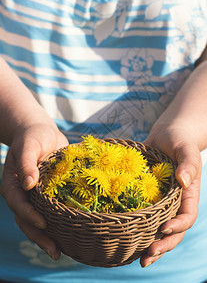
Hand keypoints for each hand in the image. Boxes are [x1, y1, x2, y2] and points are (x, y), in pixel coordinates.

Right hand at [0, 123, 68, 259]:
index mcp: (14, 184)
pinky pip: (51, 212)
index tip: (44, 223)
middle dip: (39, 236)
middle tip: (54, 251)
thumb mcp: (29, 145)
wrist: (42, 133)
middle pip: (27, 219)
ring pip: (37, 220)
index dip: (29, 215)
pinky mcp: (48, 195)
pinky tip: (69, 234)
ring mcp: (35, 197)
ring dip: (47, 236)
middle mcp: (23, 194)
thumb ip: (27, 163)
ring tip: (60, 252)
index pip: (18, 204)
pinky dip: (57, 224)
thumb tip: (28, 184)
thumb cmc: (34, 136)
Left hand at [140, 125, 200, 266]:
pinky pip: (143, 216)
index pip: (187, 216)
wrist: (166, 136)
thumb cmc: (178, 140)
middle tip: (148, 255)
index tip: (163, 228)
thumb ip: (188, 164)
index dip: (177, 226)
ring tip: (139, 259)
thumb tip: (184, 181)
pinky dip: (136, 229)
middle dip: (163, 245)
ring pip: (157, 229)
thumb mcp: (185, 149)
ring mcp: (160, 202)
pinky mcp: (146, 198)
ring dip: (150, 245)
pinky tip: (124, 238)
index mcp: (187, 195)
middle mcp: (174, 203)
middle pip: (173, 231)